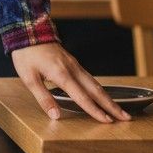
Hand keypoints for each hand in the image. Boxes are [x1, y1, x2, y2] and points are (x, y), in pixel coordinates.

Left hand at [11, 42, 129, 122]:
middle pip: (96, 90)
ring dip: (108, 98)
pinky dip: (100, 89)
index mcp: (61, 74)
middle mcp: (72, 69)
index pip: (82, 96)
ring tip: (120, 110)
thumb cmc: (26, 55)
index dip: (95, 110)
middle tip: (126, 118)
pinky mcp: (73, 63)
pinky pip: (90, 78)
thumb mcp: (29, 78)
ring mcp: (74, 65)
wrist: (27, 31)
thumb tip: (56, 116)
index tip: (108, 121)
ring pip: (95, 83)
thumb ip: (43, 98)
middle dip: (111, 105)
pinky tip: (103, 95)